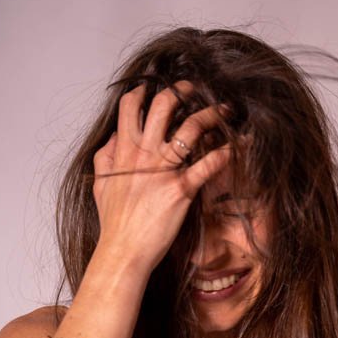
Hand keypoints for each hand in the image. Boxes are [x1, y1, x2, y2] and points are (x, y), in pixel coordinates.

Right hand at [92, 80, 232, 275]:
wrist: (123, 252)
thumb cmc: (114, 224)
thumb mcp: (101, 186)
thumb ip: (105, 158)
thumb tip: (112, 140)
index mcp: (124, 152)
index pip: (131, 107)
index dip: (144, 90)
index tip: (156, 86)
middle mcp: (143, 154)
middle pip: (163, 105)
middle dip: (181, 90)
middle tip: (194, 89)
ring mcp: (163, 170)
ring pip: (189, 127)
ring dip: (210, 114)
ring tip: (223, 110)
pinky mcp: (181, 190)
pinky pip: (208, 164)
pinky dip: (225, 152)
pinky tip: (237, 146)